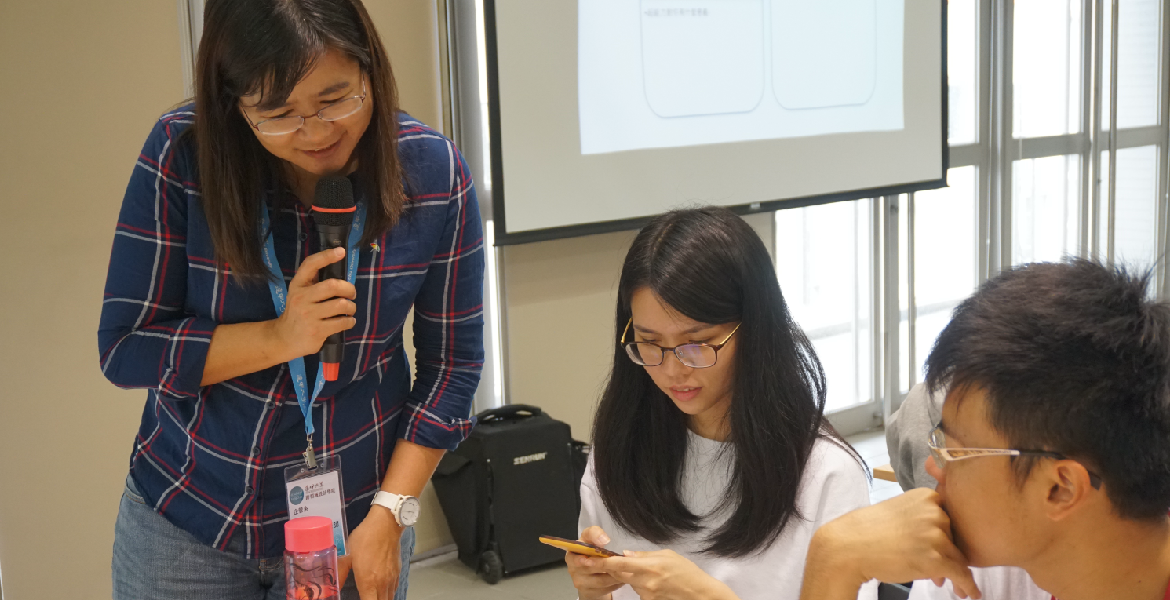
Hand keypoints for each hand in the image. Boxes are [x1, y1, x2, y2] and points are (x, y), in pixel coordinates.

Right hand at [270, 247, 357, 359]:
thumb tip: (337, 264)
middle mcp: (302, 298)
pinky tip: (348, 321)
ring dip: (351, 307)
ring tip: (350, 309)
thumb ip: (314, 281)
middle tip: (352, 294)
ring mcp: (309, 315)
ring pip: (341, 305)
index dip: (327, 256)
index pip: (310, 265)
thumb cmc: (298, 312)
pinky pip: (342, 322)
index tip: (341, 251)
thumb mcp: (300, 293)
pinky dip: (350, 321)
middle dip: (349, 288)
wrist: (284, 338)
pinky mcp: (317, 330)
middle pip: (333, 286)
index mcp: (298, 285)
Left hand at [339, 506, 401, 599]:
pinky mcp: (397, 571)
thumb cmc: (366, 537)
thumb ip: (343, 569)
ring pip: (389, 598)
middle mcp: (382, 584)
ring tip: (373, 596)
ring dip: (381, 599)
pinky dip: (388, 593)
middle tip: (365, 597)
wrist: (386, 524)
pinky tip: (383, 590)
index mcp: (368, 582)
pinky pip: (394, 589)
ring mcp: (391, 578)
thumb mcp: (349, 554)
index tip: (358, 599)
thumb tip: (335, 577)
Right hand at [565, 526, 624, 599]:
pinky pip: (604, 590)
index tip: (594, 556)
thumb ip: (595, 533)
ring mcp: (580, 583)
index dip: (583, 559)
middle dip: (607, 565)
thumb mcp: (591, 537)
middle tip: (622, 562)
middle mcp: (573, 570)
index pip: (575, 558)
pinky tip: (621, 579)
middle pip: (590, 569)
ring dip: (614, 576)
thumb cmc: (591, 549)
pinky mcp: (588, 593)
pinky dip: (615, 584)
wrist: (591, 569)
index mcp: (571, 555)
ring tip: (625, 571)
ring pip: (600, 581)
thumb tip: (604, 540)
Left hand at [600, 549, 735, 599]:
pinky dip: (642, 585)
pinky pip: (639, 591)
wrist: (700, 594)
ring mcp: (646, 594)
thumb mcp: (667, 555)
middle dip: (612, 567)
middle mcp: (645, 582)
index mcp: (649, 566)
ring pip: (629, 582)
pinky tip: (656, 583)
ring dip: (632, 576)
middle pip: (619, 573)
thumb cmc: (687, 572)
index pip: (617, 563)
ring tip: (652, 573)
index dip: (600, 561)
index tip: (586, 558)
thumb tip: (626, 554)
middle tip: (609, 560)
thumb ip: (643, 555)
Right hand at [809, 488, 980, 598]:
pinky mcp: (936, 558)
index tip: (946, 549)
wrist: (849, 546)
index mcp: (926, 497)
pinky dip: (968, 586)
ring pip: (958, 558)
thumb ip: (921, 518)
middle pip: (955, 538)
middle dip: (948, 556)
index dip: (948, 536)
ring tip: (953, 586)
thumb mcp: (898, 511)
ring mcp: (936, 535)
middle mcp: (935, 512)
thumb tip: (939, 542)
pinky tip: (971, 594)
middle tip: (939, 571)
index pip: (950, 517)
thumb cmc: (868, 531)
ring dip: (956, 574)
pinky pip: (961, 574)